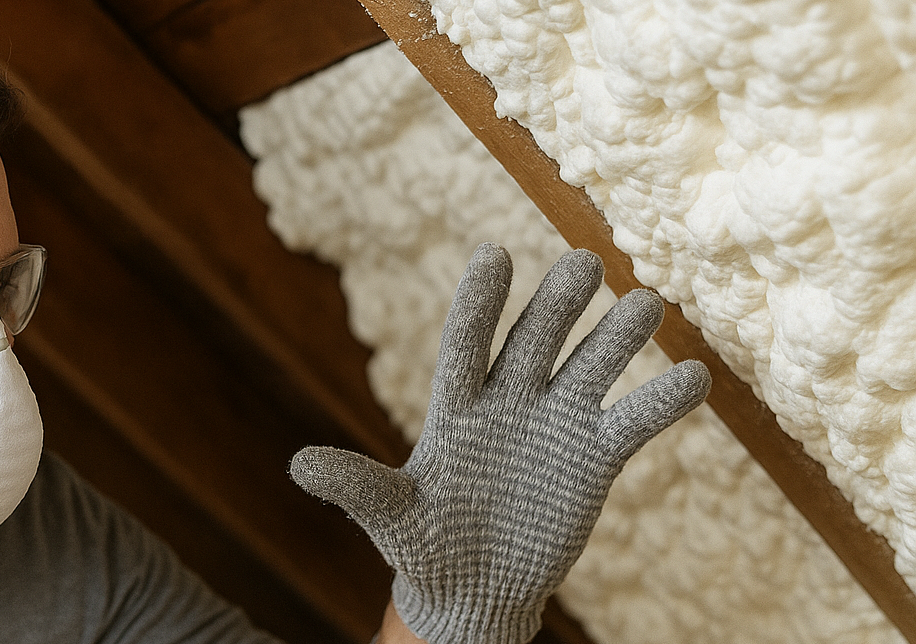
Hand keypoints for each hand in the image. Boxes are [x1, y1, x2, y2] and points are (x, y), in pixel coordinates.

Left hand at [290, 243, 709, 643]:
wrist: (471, 585)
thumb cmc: (423, 543)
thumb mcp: (388, 517)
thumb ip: (355, 487)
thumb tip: (299, 463)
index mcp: (456, 407)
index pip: (467, 343)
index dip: (479, 303)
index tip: (493, 254)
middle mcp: (509, 401)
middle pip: (535, 342)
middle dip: (557, 305)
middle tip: (583, 261)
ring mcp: (554, 423)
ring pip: (590, 367)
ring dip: (616, 337)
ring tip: (646, 301)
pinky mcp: (593, 456)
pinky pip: (631, 421)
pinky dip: (660, 401)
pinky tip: (693, 375)